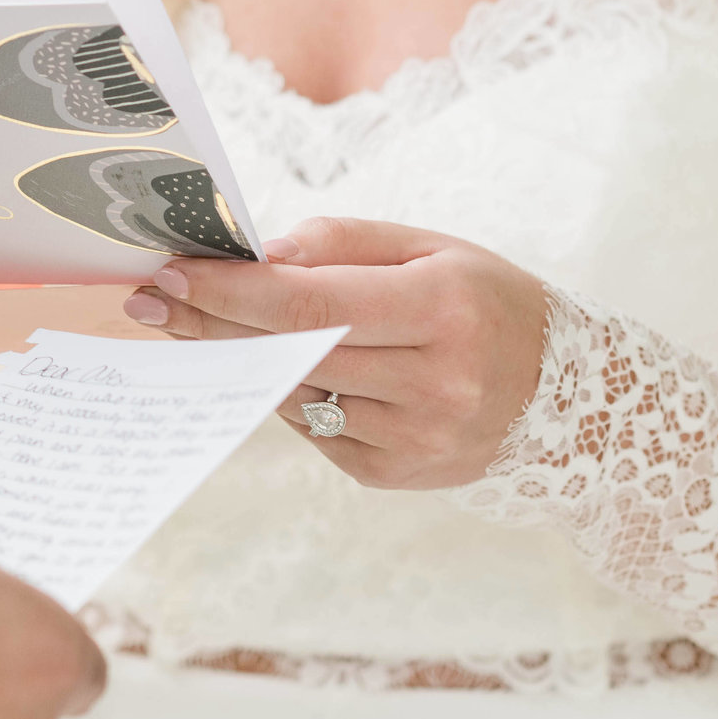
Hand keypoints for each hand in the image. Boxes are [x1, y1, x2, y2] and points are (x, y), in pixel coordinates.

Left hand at [122, 216, 550, 489]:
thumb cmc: (485, 301)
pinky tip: (301, 370)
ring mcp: (416, 438)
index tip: (169, 276)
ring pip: (295, 395)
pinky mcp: (396, 475)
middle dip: (213, 324)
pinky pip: (315, 430)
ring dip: (248, 360)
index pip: (311, 303)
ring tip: (215, 326)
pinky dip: (296, 395)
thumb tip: (263, 257)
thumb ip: (342, 243)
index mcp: (443, 307)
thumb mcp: (430, 247)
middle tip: (151, 300)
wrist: (566, 396)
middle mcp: (433, 380)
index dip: (230, 292)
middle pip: (290, 353)